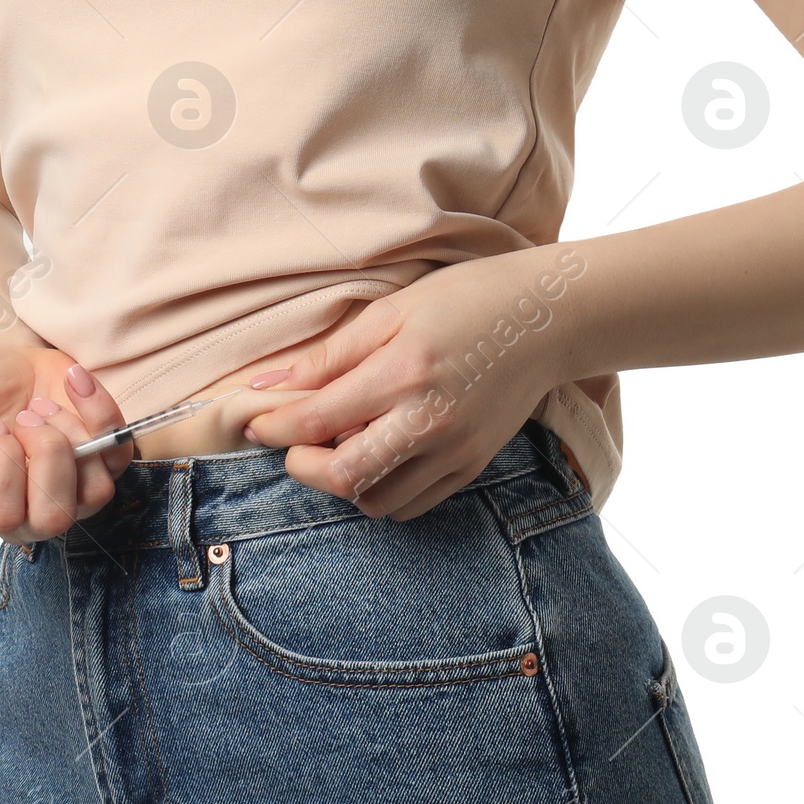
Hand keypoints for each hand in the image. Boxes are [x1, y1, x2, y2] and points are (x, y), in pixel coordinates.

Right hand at [0, 343, 133, 541]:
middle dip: (43, 454)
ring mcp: (71, 485)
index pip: (0, 518)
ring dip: (71, 435)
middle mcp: (29, 511)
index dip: (1, 467)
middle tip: (23, 415)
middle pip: (54, 517)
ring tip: (40, 405)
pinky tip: (72, 380)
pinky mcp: (102, 455)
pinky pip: (120, 451)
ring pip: (95, 492)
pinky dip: (101, 410)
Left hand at [239, 248, 582, 520]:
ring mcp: (454, 450)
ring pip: (376, 501)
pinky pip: (413, 504)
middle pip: (343, 476)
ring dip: (344, 483)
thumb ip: (331, 353)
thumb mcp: (394, 309)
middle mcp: (429, 419)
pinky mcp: (472, 466)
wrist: (548, 319)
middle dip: (303, 466)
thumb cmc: (468, 299)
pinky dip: (382, 492)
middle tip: (293, 443)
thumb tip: (269, 384)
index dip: (275, 426)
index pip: (318, 419)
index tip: (256, 421)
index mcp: (404, 371)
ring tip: (339, 446)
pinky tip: (377, 456)